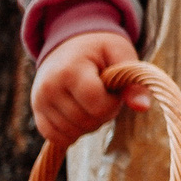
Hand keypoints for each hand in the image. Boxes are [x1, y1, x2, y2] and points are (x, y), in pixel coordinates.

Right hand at [31, 30, 149, 147]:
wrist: (70, 43)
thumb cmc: (100, 49)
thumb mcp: (122, 54)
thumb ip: (134, 81)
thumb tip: (143, 107)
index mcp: (70, 70)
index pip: (96, 104)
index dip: (112, 103)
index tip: (114, 89)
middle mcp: (49, 87)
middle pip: (85, 121)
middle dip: (103, 113)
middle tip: (104, 94)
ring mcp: (39, 101)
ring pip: (72, 133)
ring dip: (90, 124)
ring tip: (92, 101)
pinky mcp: (37, 112)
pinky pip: (56, 137)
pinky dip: (73, 132)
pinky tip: (81, 115)